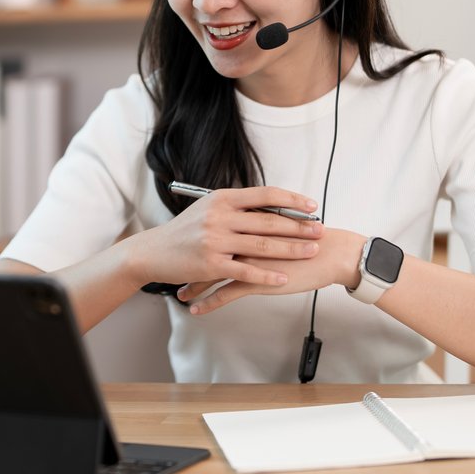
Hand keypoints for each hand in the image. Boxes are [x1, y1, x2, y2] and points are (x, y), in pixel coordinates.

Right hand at [127, 186, 323, 294]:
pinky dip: (267, 276)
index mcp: (222, 198)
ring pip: (262, 246)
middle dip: (298, 226)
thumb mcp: (208, 209)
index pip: (265, 195)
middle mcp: (220, 217)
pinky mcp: (211, 265)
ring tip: (311, 252)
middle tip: (321, 230)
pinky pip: (246, 271)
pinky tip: (284, 278)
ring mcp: (215, 241)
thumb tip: (269, 204)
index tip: (312, 206)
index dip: (291, 200)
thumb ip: (236, 206)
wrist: (153, 252)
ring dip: (290, 249)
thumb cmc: (184, 230)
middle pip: (268, 221)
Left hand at [179, 227, 365, 314]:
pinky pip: (225, 294)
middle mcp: (243, 237)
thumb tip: (250, 227)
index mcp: (248, 221)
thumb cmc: (311, 239)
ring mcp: (247, 259)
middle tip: (175, 272)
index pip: (216, 229)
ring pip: (211, 274)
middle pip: (207, 250)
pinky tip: (197, 310)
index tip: (185, 248)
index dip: (198, 239)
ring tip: (182, 295)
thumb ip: (263, 225)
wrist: (332, 252)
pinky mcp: (256, 279)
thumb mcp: (281, 225)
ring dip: (195, 286)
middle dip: (189, 264)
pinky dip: (208, 302)